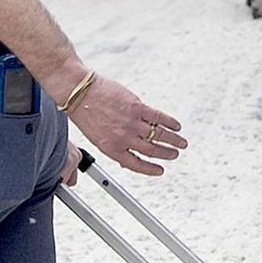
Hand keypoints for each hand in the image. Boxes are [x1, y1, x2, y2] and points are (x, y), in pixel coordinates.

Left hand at [65, 73, 186, 176]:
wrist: (79, 92)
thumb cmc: (85, 113)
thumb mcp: (97, 137)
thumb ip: (113, 147)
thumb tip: (125, 157)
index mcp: (112, 148)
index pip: (136, 164)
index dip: (151, 169)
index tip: (161, 170)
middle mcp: (124, 138)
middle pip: (151, 150)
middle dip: (166, 154)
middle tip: (175, 155)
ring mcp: (132, 122)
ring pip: (158, 135)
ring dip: (173, 140)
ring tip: (182, 143)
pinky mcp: (137, 107)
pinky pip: (158, 117)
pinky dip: (169, 122)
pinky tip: (176, 126)